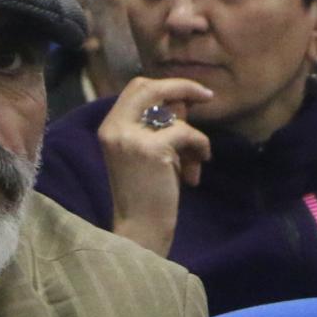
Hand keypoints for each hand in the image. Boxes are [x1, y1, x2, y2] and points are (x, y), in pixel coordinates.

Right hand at [95, 76, 212, 256]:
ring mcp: (130, 137)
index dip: (165, 86)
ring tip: (194, 164)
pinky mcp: (151, 149)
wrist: (140, 230)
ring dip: (193, 137)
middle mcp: (114, 127)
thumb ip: (160, 126)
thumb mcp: (149, 153)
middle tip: (208, 97)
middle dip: (182, 87)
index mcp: (109, 127)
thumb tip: (184, 100)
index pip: (136, 88)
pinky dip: (200, 148)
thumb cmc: (147, 196)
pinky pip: (187, 133)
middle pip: (149, 86)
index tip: (190, 94)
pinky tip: (195, 174)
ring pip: (174, 114)